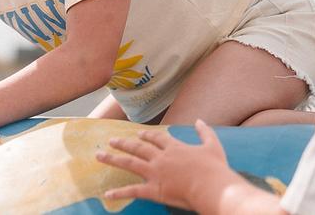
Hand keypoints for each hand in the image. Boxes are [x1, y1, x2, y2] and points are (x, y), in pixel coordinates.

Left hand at [95, 119, 231, 209]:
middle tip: (111, 141)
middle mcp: (160, 158)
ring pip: (129, 163)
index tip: (139, 133)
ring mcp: (155, 173)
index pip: (156, 138)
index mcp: (174, 147)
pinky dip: (119, 193)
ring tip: (99, 156)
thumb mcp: (213, 145)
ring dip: (113, 159)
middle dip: (123, 143)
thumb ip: (205, 132)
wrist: (212, 186)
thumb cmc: (214, 168)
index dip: (146, 135)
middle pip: (137, 147)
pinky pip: (133, 191)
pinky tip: (107, 194)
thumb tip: (200, 120)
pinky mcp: (154, 189)